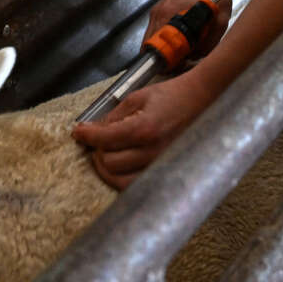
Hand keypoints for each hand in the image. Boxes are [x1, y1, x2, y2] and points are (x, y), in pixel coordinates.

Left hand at [71, 69, 217, 189]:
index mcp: (144, 129)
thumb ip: (115, 115)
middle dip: (97, 152)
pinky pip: (137, 186)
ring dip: (107, 169)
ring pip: (120, 181)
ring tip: (106, 156)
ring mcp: (161, 165)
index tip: (78, 132)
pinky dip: (124, 179)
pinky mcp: (168, 172)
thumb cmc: (173, 95)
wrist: (205, 100)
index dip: (86, 135)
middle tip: (96, 142)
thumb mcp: (139, 96)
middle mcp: (152, 152)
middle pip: (108, 163)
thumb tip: (95, 130)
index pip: (104, 139)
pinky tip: (122, 167)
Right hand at [144, 0, 236, 57]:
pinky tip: (180, 38)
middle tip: (180, 61)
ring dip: (163, 48)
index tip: (177, 66)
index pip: (155, 46)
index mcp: (171, 14)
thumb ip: (208, 45)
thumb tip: (195, 60)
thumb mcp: (220, 23)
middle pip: (148, 44)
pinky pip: (156, 29)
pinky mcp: (161, 7)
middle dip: (163, 57)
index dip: (165, 61)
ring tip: (182, 50)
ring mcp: (158, 9)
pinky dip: (164, 38)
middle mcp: (160, 12)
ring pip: (151, 38)